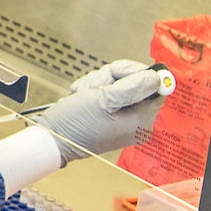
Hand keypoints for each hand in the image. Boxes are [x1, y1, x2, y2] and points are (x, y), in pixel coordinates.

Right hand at [35, 65, 168, 163]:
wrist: (53, 138)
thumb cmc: (75, 124)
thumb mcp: (104, 100)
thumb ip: (133, 87)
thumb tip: (157, 77)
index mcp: (142, 121)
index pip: (153, 85)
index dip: (134, 73)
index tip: (115, 72)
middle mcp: (137, 121)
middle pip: (135, 81)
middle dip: (111, 78)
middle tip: (94, 87)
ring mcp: (124, 118)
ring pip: (119, 83)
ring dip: (99, 82)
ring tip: (84, 94)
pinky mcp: (111, 114)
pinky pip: (109, 90)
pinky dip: (94, 88)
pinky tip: (83, 96)